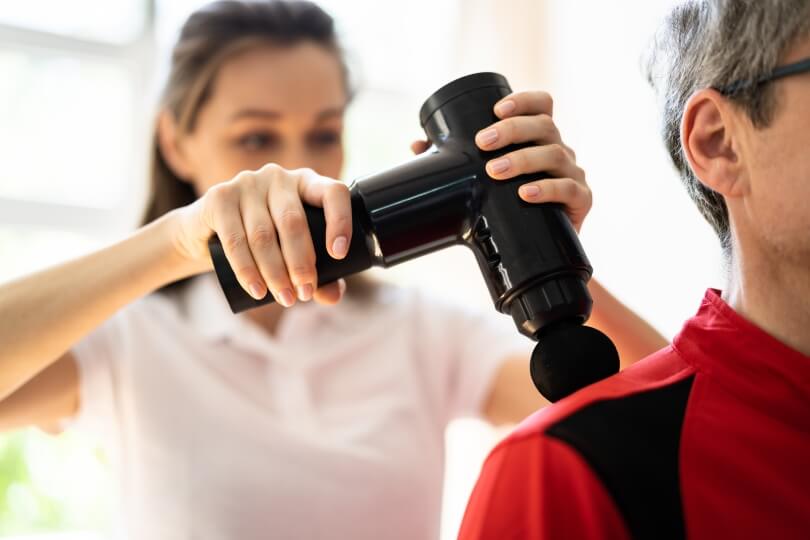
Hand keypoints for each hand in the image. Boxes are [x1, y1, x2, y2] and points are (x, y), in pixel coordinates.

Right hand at [170, 164, 350, 306]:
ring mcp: (247, 183)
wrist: (206, 234)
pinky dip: (247, 271)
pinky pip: (235, 240)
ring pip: (264, 235)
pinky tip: (257, 290)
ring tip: (284, 298)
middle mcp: (278, 177)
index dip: (340, 221)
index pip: (333, 192)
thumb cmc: (261, 242)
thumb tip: (334, 296)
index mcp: (306, 183)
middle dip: (301, 264)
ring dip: (275, 272)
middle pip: (293, 222)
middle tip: (304, 294)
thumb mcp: (293, 255)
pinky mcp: (219, 197)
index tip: (339, 254)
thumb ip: (319, 275)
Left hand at [411, 91, 590, 232]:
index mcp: (539, 138)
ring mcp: (572, 173)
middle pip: (544, 125)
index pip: (542, 105)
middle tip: (483, 142)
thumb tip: (416, 146)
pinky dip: (546, 190)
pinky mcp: (581, 200)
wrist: (537, 249)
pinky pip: (568, 189)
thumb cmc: (510, 206)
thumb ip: (455, 161)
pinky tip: (525, 194)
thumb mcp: (486, 181)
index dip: (523, 100)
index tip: (497, 108)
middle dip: (512, 130)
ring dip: (522, 159)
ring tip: (495, 170)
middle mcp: (559, 150)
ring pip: (554, 154)